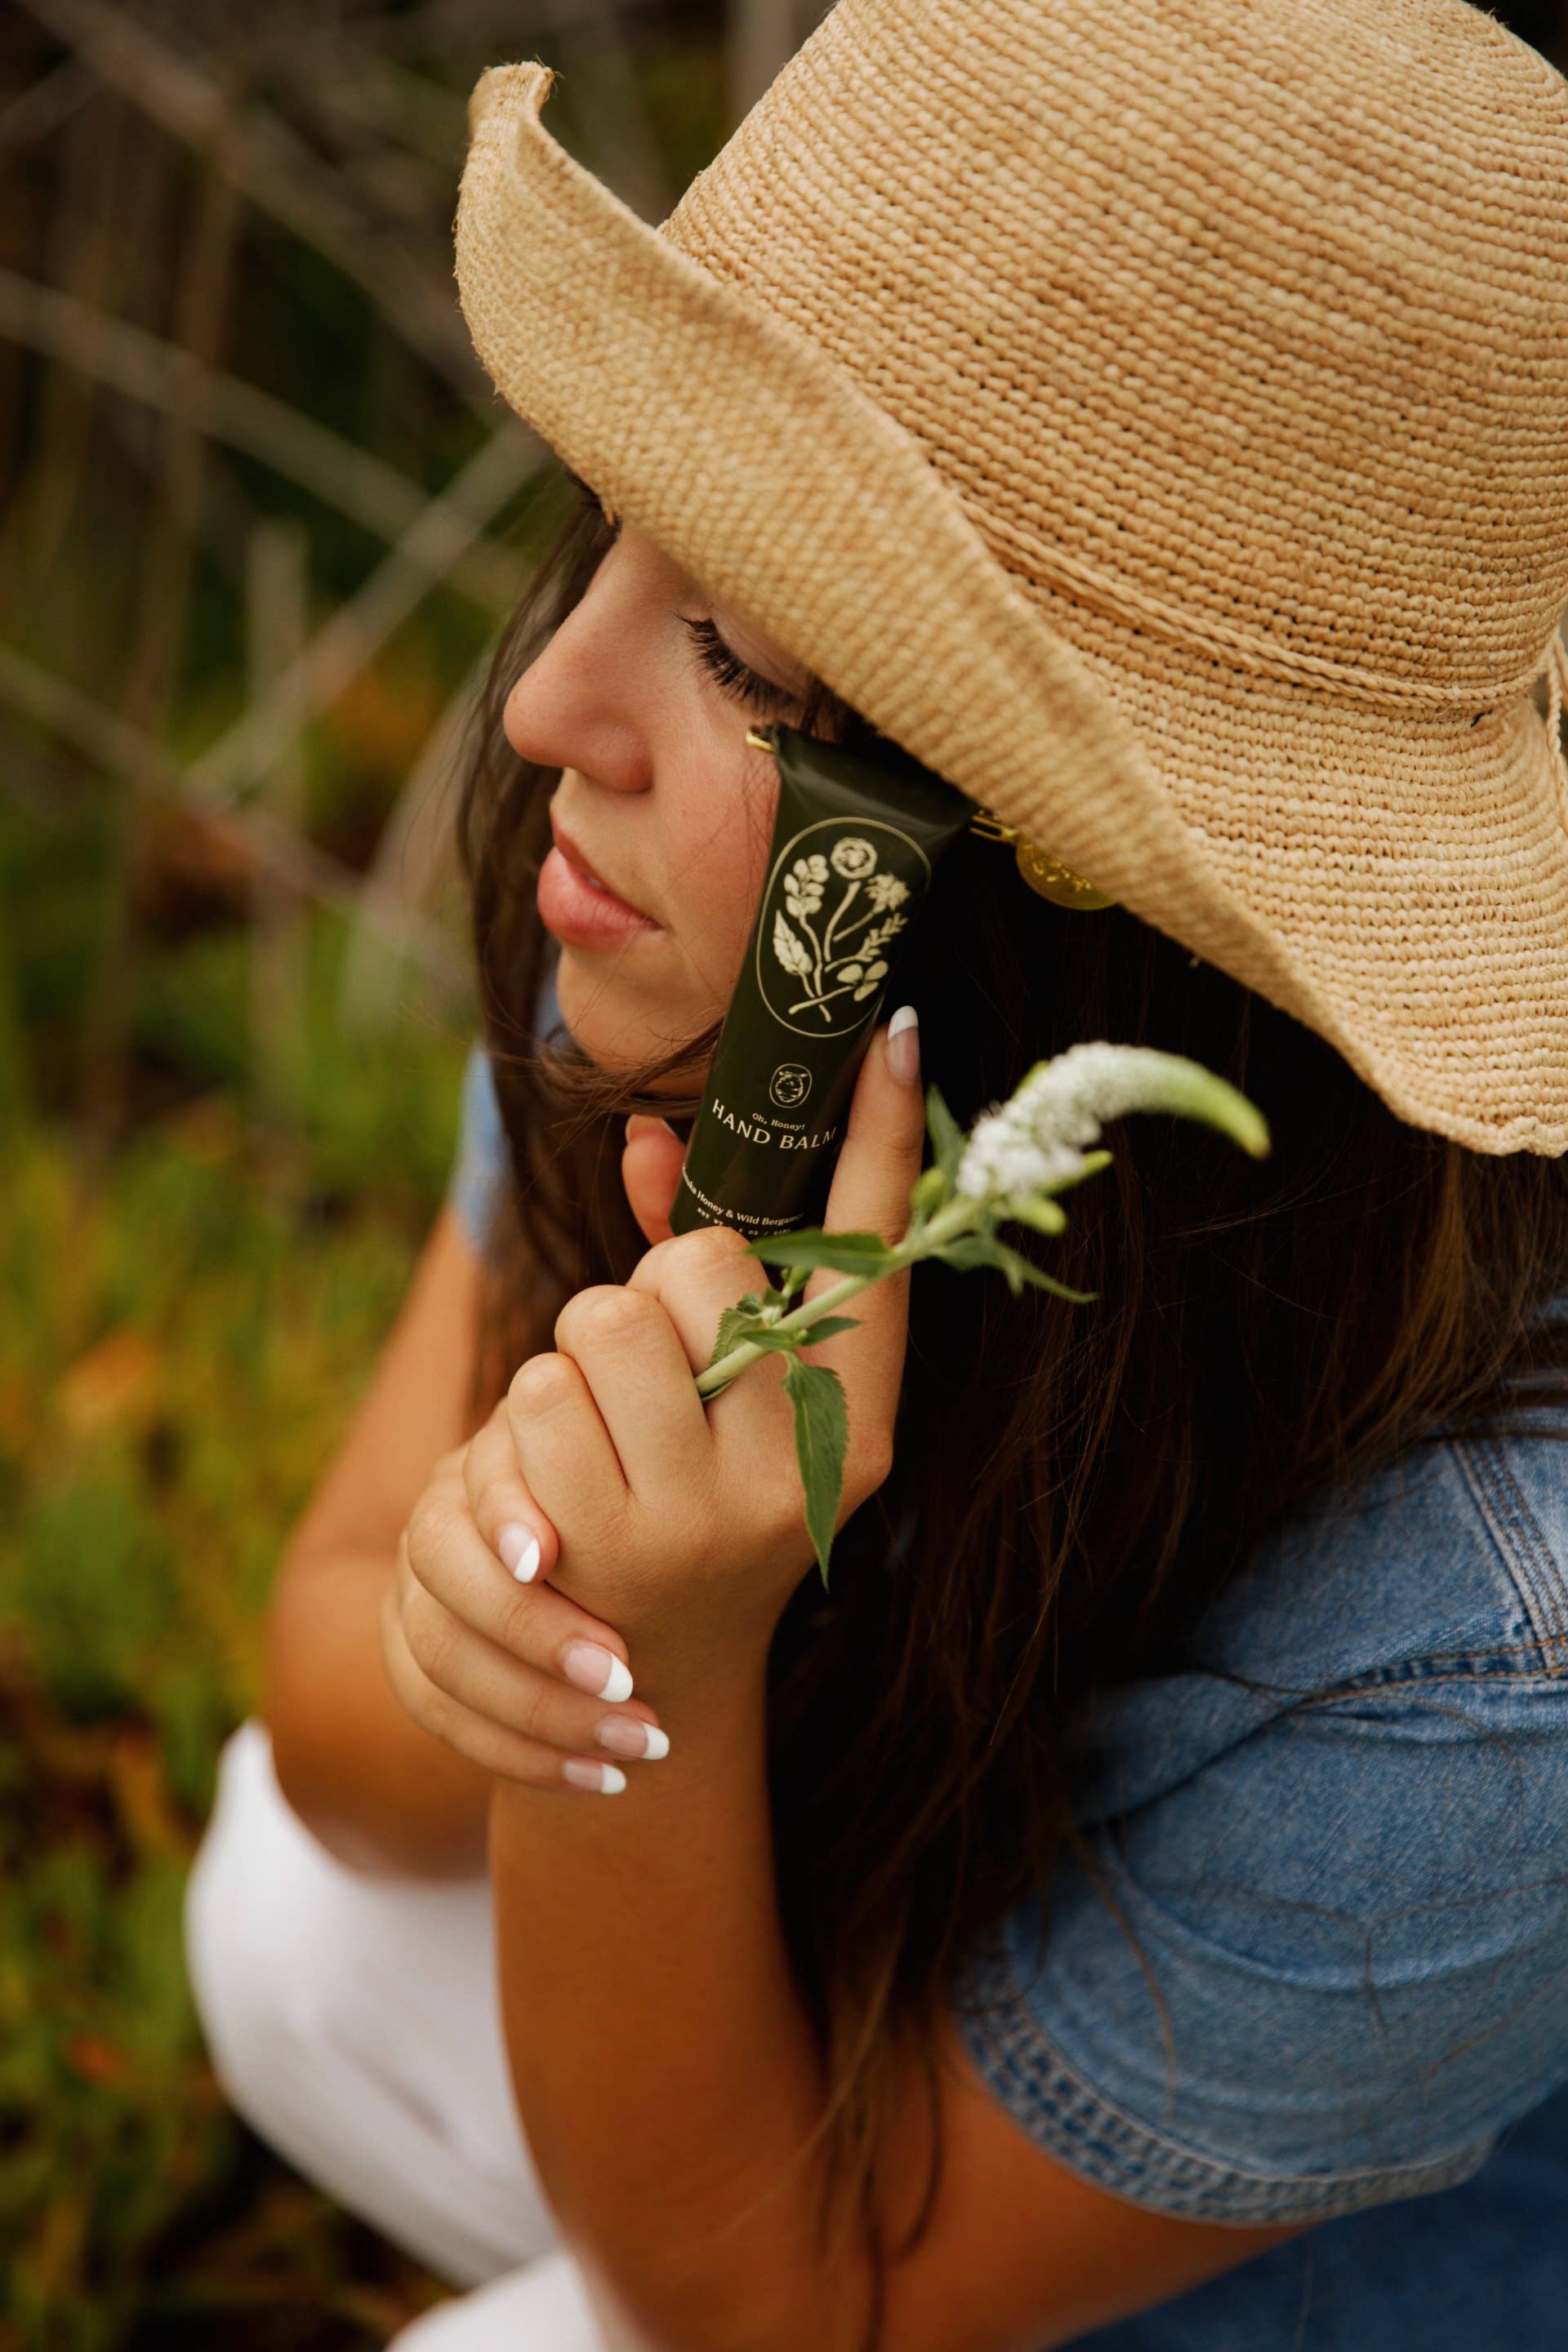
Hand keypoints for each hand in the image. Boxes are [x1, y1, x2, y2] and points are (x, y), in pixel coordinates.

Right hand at [381, 1431, 671, 1793]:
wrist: (633, 1583)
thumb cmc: (650, 1514)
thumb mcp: (642, 1485)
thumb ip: (617, 1472)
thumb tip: (586, 1505)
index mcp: (491, 1461)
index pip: (468, 1486)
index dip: (503, 1516)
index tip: (556, 1558)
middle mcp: (439, 1519)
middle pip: (445, 1579)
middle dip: (535, 1634)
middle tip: (625, 1678)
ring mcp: (414, 1592)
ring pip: (439, 1658)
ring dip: (541, 1712)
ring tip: (640, 1741)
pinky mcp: (410, 1658)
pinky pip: (440, 1715)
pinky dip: (519, 1755)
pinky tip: (600, 1778)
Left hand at [500, 1017, 924, 1666]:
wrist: (647, 1689)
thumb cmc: (688, 1504)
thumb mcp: (727, 1406)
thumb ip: (695, 1276)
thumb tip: (638, 1135)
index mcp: (858, 1430)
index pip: (874, 1258)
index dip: (884, 1137)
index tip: (897, 1029)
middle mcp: (797, 1469)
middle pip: (693, 1266)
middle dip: (649, 1294)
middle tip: (654, 1370)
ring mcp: (698, 1515)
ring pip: (597, 1322)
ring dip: (576, 1361)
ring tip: (600, 1432)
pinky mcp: (597, 1546)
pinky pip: (531, 1398)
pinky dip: (522, 1424)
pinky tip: (552, 1484)